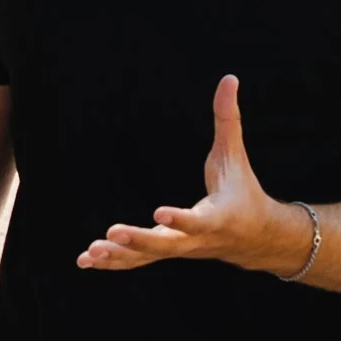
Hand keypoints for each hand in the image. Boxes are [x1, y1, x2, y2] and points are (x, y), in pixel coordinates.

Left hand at [78, 75, 305, 275]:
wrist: (256, 238)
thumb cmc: (243, 191)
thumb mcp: (236, 156)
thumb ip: (228, 119)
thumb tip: (229, 78)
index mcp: (218, 218)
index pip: (198, 220)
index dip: (180, 218)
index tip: (158, 212)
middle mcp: (197, 240)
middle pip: (167, 245)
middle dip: (139, 240)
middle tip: (112, 233)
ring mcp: (180, 250)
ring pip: (148, 258)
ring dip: (119, 257)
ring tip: (91, 252)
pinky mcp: (167, 252)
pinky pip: (138, 261)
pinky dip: (114, 262)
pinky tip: (85, 260)